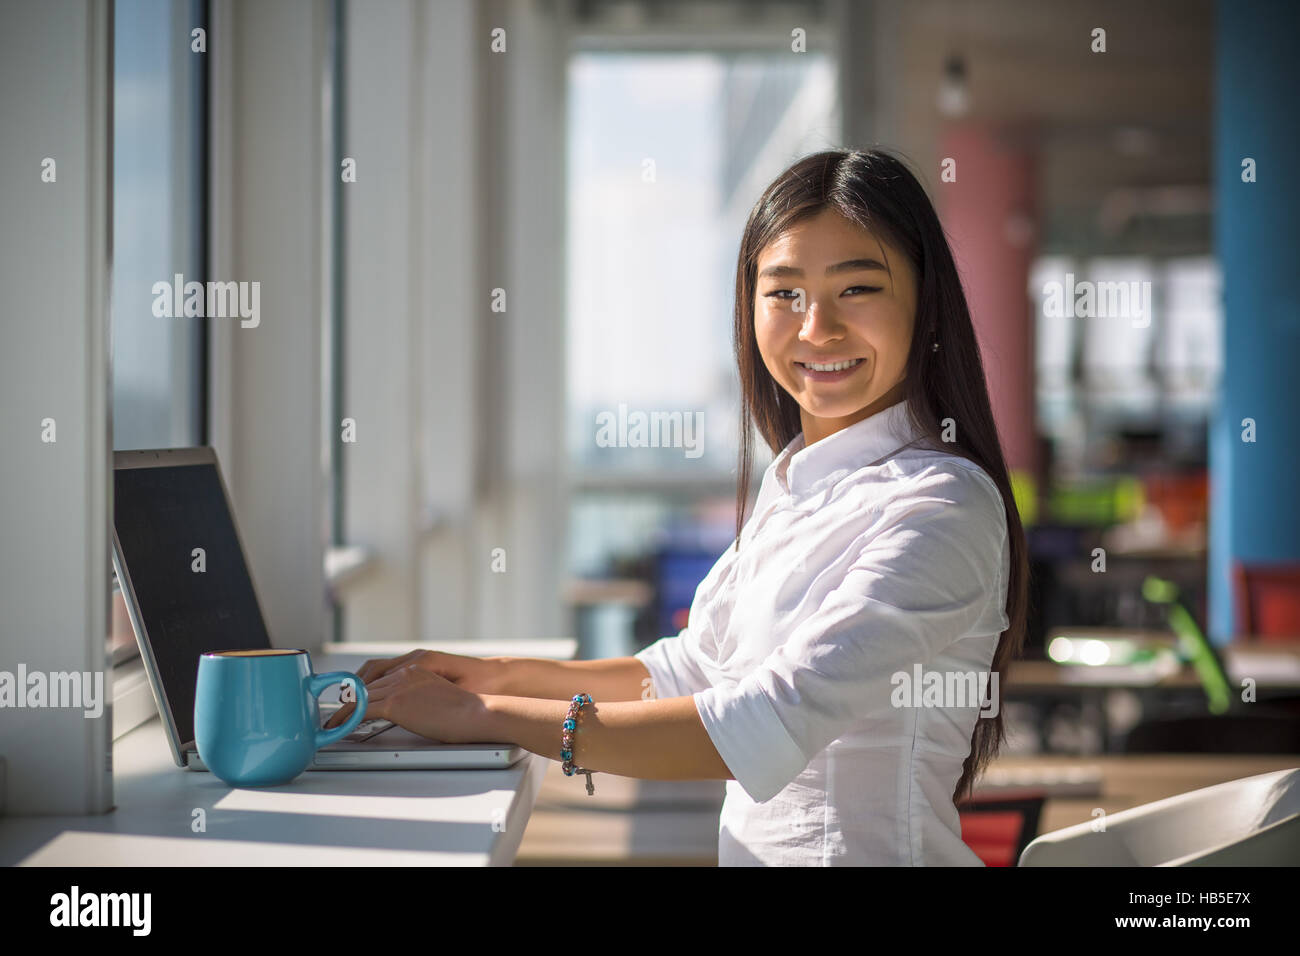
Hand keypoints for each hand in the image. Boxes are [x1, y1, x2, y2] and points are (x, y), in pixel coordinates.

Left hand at [322, 661, 482, 742]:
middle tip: (335, 714)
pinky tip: (338, 727)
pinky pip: (361, 709)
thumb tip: (414, 712)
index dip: (363, 691)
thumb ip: (420, 699)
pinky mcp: (395, 702)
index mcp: (416, 669)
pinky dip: (346, 718)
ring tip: (332, 723)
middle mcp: (405, 673)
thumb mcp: (439, 697)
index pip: (380, 678)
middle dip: (349, 700)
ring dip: (343, 711)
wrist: (477, 712)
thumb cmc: (466, 711)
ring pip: (360, 697)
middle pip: (366, 685)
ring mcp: (399, 686)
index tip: (353, 701)